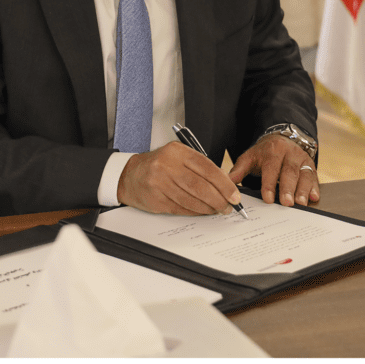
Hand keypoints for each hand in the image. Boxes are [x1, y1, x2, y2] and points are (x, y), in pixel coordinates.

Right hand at [117, 142, 241, 214]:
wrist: (130, 175)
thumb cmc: (159, 166)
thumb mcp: (178, 157)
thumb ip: (200, 168)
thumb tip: (224, 185)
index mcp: (177, 151)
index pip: (207, 168)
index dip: (224, 184)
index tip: (234, 195)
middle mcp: (167, 165)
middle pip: (200, 186)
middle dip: (218, 199)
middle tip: (228, 206)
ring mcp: (160, 182)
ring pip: (191, 200)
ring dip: (208, 208)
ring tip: (217, 210)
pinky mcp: (156, 198)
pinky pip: (180, 208)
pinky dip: (194, 212)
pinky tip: (202, 211)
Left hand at [228, 134, 318, 206]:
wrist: (282, 139)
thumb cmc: (264, 153)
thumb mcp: (250, 157)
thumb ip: (239, 170)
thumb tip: (228, 182)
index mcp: (273, 150)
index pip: (271, 167)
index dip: (269, 183)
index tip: (267, 198)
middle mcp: (290, 153)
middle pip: (290, 172)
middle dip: (288, 188)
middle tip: (287, 204)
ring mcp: (302, 159)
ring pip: (304, 174)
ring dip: (303, 190)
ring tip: (301, 203)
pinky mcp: (311, 165)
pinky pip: (314, 177)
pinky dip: (315, 188)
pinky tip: (314, 197)